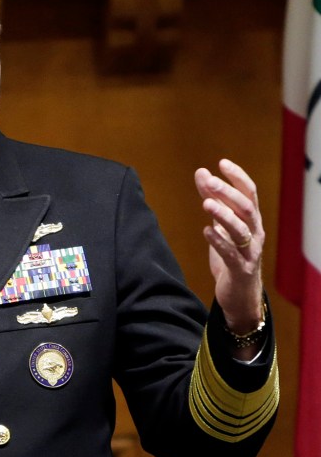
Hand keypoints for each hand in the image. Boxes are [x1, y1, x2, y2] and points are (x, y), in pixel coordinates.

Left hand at [194, 160, 263, 336]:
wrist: (239, 293)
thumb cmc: (231, 254)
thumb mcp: (220, 224)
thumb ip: (213, 199)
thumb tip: (202, 173)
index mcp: (252, 220)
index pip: (250, 193)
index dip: (238, 177)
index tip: (222, 163)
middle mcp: (255, 233)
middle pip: (247, 208)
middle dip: (228, 193)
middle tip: (209, 181)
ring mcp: (250, 252)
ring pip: (241, 230)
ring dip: (223, 215)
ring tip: (206, 203)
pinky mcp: (241, 269)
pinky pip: (232, 254)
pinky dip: (219, 242)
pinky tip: (206, 232)